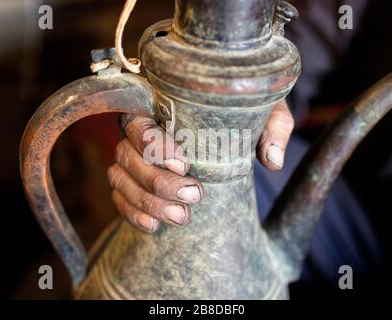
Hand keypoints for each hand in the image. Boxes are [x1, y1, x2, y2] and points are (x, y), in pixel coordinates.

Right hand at [108, 99, 293, 232]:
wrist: (229, 125)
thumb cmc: (242, 111)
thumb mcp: (264, 109)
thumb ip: (272, 126)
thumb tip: (272, 160)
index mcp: (161, 105)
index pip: (141, 123)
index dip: (156, 146)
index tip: (185, 165)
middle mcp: (138, 129)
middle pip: (128, 155)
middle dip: (158, 181)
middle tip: (194, 196)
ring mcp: (131, 155)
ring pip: (120, 178)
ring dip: (148, 202)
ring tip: (182, 218)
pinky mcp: (131, 179)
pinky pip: (119, 196)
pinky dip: (132, 213)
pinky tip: (154, 226)